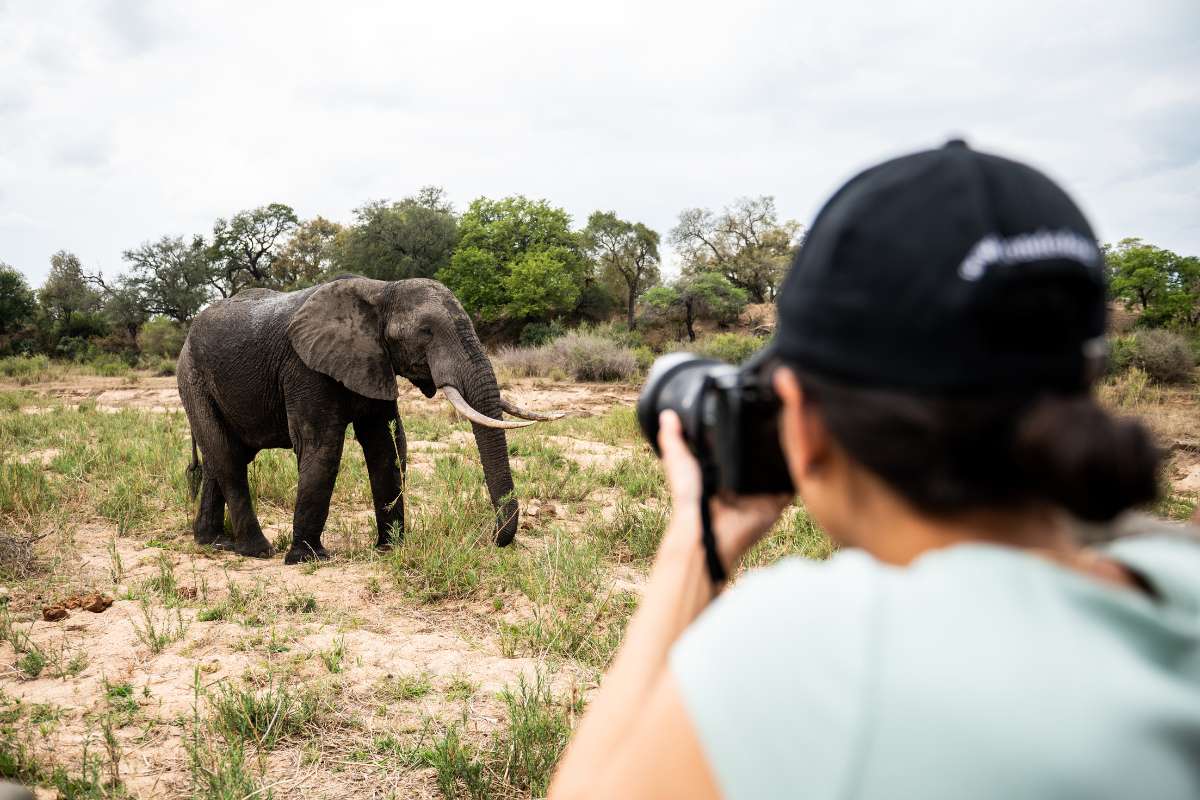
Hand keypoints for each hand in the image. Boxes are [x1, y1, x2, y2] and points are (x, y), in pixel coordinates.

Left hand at [656, 411, 791, 569]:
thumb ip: (673, 439)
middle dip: (771, 437)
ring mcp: (762, 490)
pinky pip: (793, 485)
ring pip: (781, 466)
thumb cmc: (690, 499)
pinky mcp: (777, 502)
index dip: (744, 429)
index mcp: (724, 469)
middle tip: (778, 412)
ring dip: (787, 451)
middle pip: (763, 454)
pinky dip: (799, 473)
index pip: (739, 445)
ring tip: (795, 427)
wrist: (707, 530)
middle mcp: (744, 479)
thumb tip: (666, 414)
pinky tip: (804, 454)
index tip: (751, 405)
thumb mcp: (679, 463)